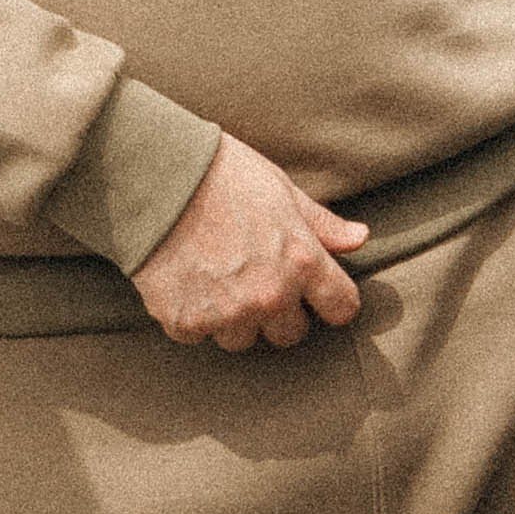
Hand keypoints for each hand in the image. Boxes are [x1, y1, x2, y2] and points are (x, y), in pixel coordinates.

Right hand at [131, 132, 368, 350]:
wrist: (155, 178)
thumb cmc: (222, 174)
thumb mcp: (281, 190)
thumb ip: (321, 224)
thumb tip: (359, 239)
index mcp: (301, 261)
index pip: (342, 308)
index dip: (332, 302)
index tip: (319, 295)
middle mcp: (269, 295)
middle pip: (290, 334)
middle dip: (278, 312)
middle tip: (255, 278)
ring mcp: (226, 313)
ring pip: (242, 339)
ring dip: (234, 318)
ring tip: (216, 276)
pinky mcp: (185, 322)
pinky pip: (198, 335)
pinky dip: (193, 315)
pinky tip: (186, 280)